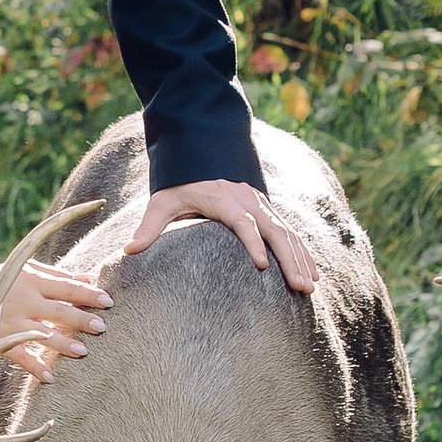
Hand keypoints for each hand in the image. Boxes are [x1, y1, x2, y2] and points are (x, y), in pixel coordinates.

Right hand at [10, 259, 113, 383]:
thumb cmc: (2, 280)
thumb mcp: (27, 271)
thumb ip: (57, 275)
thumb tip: (88, 278)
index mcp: (32, 281)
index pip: (66, 288)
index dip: (87, 294)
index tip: (108, 301)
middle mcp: (24, 301)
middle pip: (58, 311)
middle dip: (81, 319)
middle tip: (102, 327)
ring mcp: (12, 322)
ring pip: (41, 334)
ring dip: (62, 344)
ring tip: (83, 352)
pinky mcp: (0, 339)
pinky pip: (19, 355)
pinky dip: (33, 367)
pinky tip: (49, 378)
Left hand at [126, 179, 321, 292]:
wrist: (200, 154)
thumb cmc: (179, 184)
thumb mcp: (162, 203)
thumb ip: (150, 227)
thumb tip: (129, 251)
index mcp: (224, 199)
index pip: (242, 222)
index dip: (252, 242)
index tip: (262, 266)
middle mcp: (249, 201)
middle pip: (274, 230)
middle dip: (289, 259)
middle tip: (299, 287)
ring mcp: (262, 205)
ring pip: (288, 233)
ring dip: (301, 259)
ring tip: (310, 287)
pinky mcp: (269, 211)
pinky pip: (291, 233)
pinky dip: (303, 252)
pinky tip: (312, 273)